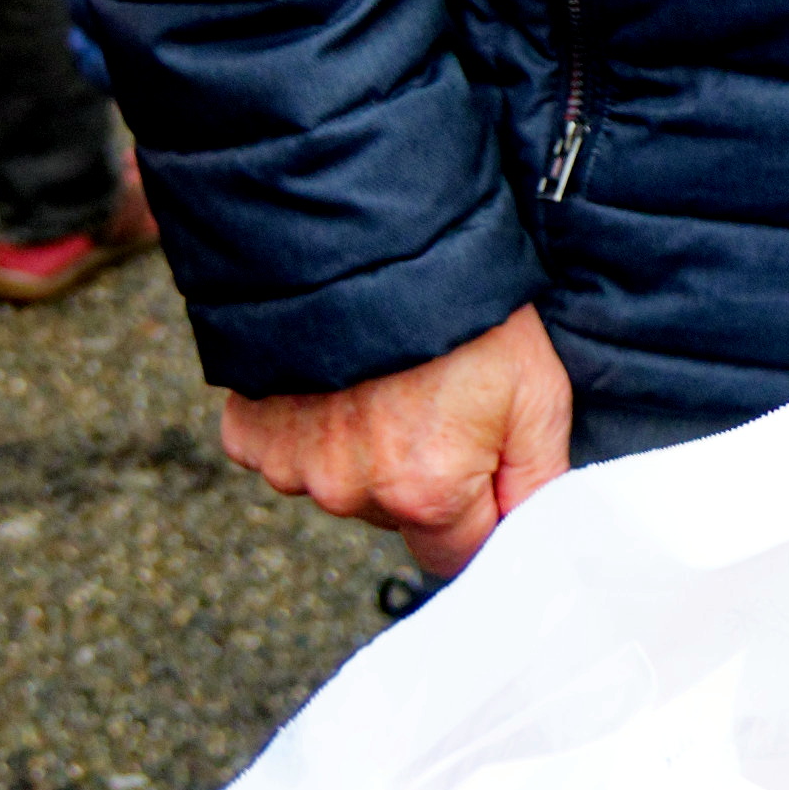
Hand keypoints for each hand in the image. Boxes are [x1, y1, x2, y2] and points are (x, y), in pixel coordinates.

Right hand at [222, 303, 575, 578]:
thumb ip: (537, 485)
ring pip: (344, 482)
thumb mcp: (537, 395)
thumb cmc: (464, 311)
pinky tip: (336, 379)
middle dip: (423, 478)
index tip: (485, 464)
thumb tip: (531, 540)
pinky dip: (310, 424)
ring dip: (364, 448)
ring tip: (387, 378)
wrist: (372, 235)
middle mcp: (350, 492)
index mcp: (425, 495)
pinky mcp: (251, 431)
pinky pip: (290, 451)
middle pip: (398, 517)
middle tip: (438, 400)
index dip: (479, 513)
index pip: (457, 554)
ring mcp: (293, 463)